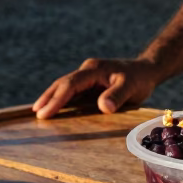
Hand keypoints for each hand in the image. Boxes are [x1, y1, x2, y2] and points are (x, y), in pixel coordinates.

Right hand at [33, 58, 158, 118]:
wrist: (147, 70)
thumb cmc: (140, 79)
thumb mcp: (131, 87)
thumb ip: (117, 95)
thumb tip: (103, 107)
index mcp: (94, 69)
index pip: (70, 85)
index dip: (56, 99)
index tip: (44, 113)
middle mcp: (87, 71)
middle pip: (62, 83)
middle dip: (47, 97)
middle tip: (35, 113)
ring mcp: (88, 77)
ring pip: (65, 86)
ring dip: (52, 98)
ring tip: (38, 111)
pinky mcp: (90, 84)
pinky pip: (73, 91)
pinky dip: (62, 100)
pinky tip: (55, 110)